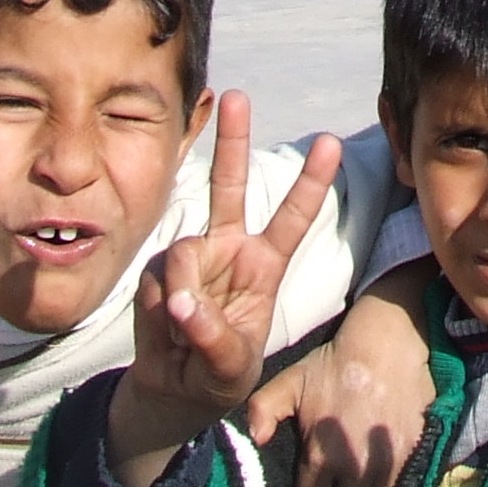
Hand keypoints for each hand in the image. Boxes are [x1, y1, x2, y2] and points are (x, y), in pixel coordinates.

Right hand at [105, 92, 342, 486]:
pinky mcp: (155, 272)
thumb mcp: (231, 367)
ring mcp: (191, 257)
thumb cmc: (217, 375)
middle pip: (230, 186)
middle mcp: (228, 248)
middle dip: (232, 140)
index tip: (332, 144)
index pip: (293, 218)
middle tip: (237, 95)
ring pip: (184, 255)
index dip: (311, 183)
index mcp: (264, 264)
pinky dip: (160, 313)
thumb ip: (214, 336)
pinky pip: (156, 284)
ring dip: (183, 299)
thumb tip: (182, 302)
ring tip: (187, 335)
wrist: (174, 391)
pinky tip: (166, 332)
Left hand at [247, 260, 437, 486]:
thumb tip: (257, 439)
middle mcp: (354, 467)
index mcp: (321, 455)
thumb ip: (264, 409)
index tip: (322, 484)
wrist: (387, 341)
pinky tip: (392, 471)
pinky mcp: (416, 453)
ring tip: (371, 481)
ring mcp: (388, 463)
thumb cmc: (335, 363)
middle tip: (349, 485)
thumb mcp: (291, 381)